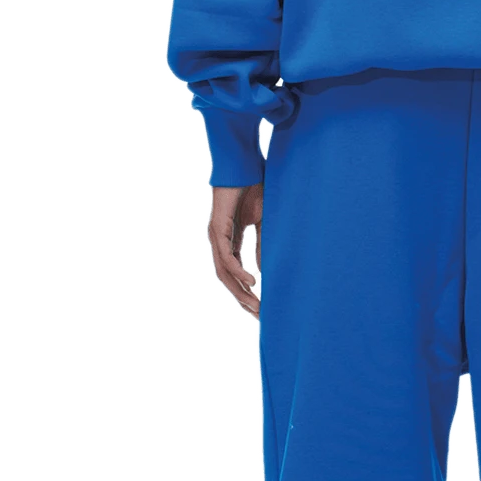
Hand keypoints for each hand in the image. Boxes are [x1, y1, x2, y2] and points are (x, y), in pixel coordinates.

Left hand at [209, 183, 262, 317]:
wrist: (244, 165)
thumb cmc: (254, 189)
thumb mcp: (262, 222)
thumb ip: (261, 244)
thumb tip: (264, 269)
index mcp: (229, 242)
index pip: (235, 275)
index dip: (247, 292)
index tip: (261, 308)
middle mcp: (219, 242)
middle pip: (228, 280)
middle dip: (244, 299)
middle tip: (261, 315)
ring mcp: (216, 236)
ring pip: (224, 273)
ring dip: (240, 291)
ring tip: (256, 305)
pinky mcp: (217, 228)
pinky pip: (226, 257)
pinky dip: (238, 271)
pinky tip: (252, 281)